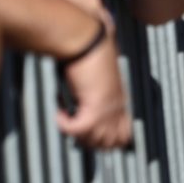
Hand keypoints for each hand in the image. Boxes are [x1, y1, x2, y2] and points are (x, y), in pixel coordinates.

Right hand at [59, 8, 131, 148]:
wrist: (87, 39)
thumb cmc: (88, 51)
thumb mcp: (95, 77)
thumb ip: (93, 94)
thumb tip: (80, 106)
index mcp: (120, 99)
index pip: (123, 135)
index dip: (106, 140)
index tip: (87, 134)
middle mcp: (117, 107)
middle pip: (109, 143)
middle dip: (88, 140)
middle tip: (73, 126)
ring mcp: (109, 109)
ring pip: (95, 140)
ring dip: (77, 133)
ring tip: (66, 116)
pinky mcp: (95, 108)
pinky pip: (78, 130)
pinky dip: (65, 126)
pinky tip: (60, 112)